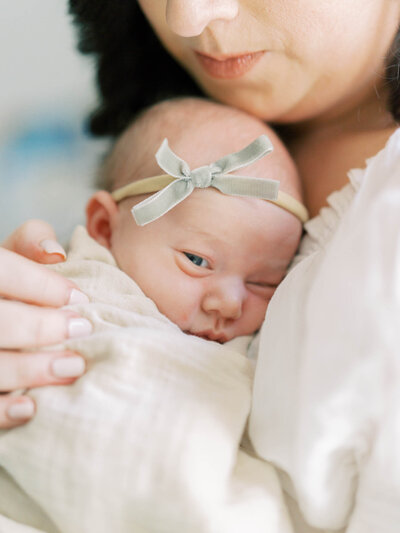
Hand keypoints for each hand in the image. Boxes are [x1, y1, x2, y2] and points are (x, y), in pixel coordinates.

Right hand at [0, 220, 90, 427]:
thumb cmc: (5, 288)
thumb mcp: (11, 259)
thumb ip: (30, 243)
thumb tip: (56, 251)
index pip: (1, 271)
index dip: (40, 285)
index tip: (80, 299)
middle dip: (40, 327)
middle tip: (81, 330)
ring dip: (30, 369)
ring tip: (73, 367)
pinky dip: (2, 410)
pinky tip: (31, 408)